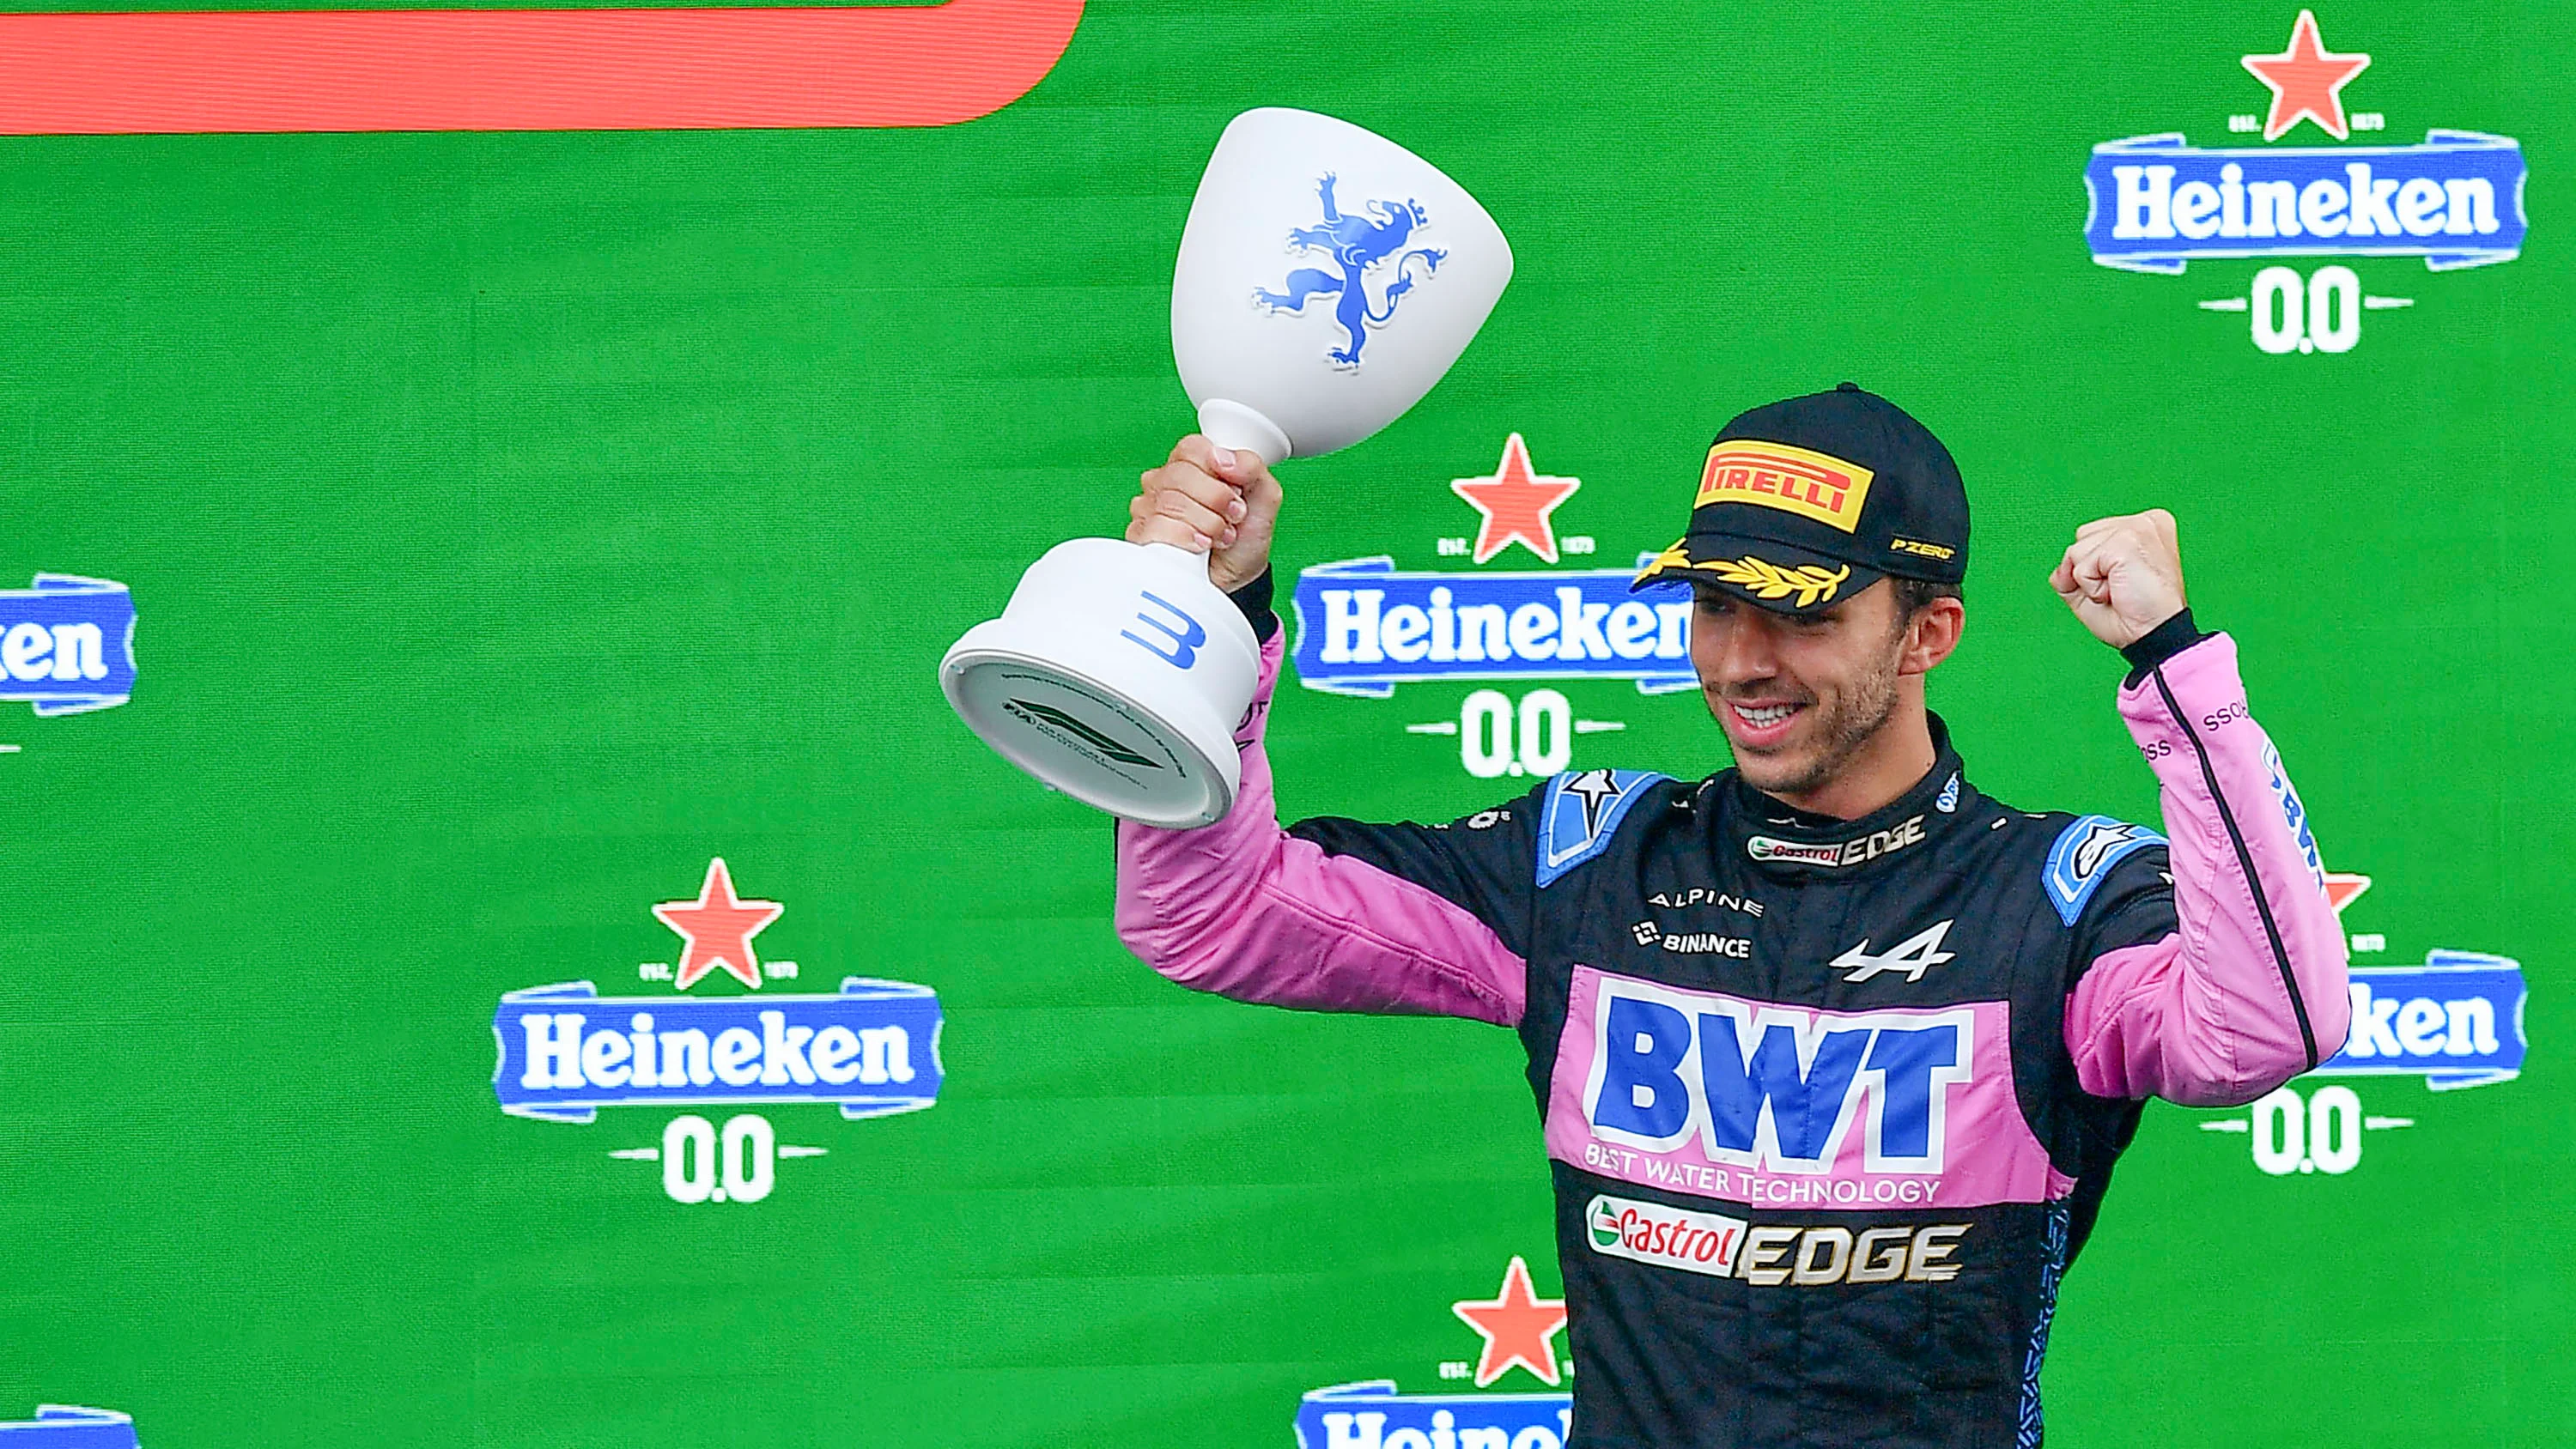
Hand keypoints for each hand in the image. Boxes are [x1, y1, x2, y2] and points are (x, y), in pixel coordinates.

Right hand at [1126, 435, 1282, 592]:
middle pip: (1180, 475)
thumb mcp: (1264, 496)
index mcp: (1193, 463)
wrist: (1236, 579)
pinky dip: (1186, 540)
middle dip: (1216, 502)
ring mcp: (1149, 507)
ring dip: (1206, 525)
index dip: (1218, 472)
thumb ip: (1252, 467)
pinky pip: (1157, 528)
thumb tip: (1223, 458)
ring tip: (1219, 536)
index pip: (1192, 448)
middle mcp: (1166, 481)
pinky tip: (1199, 547)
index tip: (1236, 492)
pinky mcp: (1140, 535)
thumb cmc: (1244, 537)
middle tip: (1231, 517)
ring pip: (1170, 503)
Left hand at [2050, 508, 2187, 648]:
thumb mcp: (2094, 588)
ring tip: (2120, 589)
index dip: (2094, 566)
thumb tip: (2060, 568)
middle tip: (2121, 588)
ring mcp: (2137, 528)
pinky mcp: (2126, 542)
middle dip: (2090, 570)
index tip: (2124, 582)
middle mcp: (2145, 521)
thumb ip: (2071, 570)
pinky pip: (2080, 566)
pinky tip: (2118, 591)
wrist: (2154, 634)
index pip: (2091, 535)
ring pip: (2077, 550)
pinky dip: (2091, 587)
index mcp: (2145, 525)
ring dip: (2090, 580)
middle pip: (2081, 537)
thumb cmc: (2134, 615)